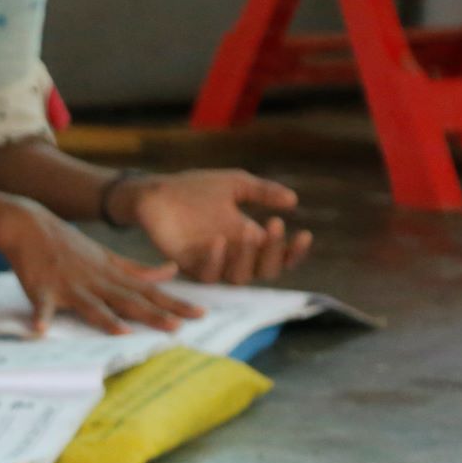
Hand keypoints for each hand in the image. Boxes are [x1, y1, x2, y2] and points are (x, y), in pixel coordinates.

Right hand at [0, 200, 201, 335]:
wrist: (30, 226)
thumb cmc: (69, 245)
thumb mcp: (108, 256)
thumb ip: (139, 268)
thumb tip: (173, 271)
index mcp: (113, 275)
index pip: (150, 292)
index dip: (175, 303)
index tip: (201, 314)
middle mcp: (97, 282)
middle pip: (129, 301)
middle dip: (153, 314)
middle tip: (177, 327)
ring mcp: (69, 286)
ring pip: (92, 305)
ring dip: (106, 319)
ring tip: (122, 333)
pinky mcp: (41, 289)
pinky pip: (42, 306)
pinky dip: (41, 317)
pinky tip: (40, 330)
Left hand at [126, 169, 312, 285]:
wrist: (157, 190)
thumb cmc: (196, 189)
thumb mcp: (236, 184)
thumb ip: (263, 192)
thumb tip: (293, 200)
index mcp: (249, 240)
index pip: (279, 257)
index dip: (295, 252)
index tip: (305, 234)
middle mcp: (233, 256)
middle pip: (265, 271)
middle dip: (274, 252)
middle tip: (274, 225)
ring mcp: (211, 263)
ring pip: (239, 278)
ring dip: (248, 257)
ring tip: (249, 230)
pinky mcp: (186, 265)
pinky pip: (206, 275)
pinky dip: (215, 261)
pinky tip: (219, 240)